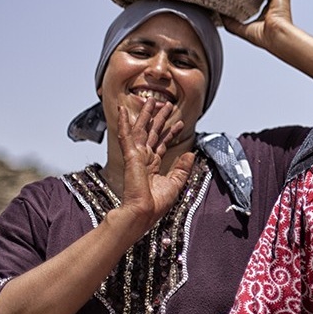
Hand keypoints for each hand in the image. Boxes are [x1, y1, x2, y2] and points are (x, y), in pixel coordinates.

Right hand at [114, 100, 192, 229]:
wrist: (143, 213)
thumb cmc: (155, 205)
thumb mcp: (175, 184)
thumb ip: (182, 168)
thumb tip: (190, 153)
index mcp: (152, 166)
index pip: (162, 144)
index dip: (170, 132)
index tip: (179, 123)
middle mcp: (143, 159)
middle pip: (151, 133)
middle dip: (159, 118)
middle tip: (165, 104)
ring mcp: (136, 156)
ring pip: (140, 129)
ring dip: (145, 114)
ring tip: (151, 100)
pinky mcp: (130, 156)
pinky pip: (126, 135)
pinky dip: (123, 122)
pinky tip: (122, 111)